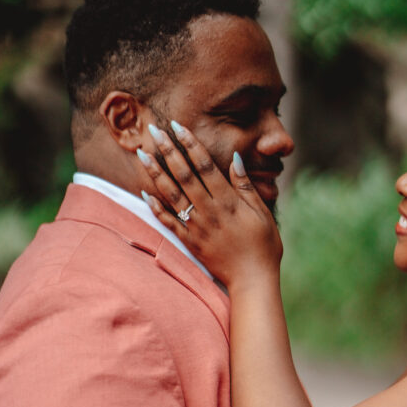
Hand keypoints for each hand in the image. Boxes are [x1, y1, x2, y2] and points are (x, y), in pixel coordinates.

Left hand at [136, 122, 282, 286]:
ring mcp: (197, 227)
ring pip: (172, 195)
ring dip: (156, 173)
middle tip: (153, 130)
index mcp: (229, 201)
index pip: (205, 166)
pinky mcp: (190, 242)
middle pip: (185, 175)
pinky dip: (156, 207)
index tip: (177, 126)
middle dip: (168, 150)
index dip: (190, 144)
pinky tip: (144, 191)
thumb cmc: (264, 246)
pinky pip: (169, 222)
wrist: (253, 280)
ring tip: (142, 154)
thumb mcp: (262, 213)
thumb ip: (246, 186)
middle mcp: (210, 211)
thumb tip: (235, 159)